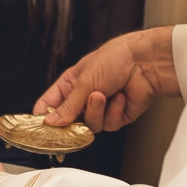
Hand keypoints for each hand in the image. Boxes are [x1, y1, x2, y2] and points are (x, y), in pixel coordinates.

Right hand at [35, 26, 177, 132]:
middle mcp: (84, 97)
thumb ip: (68, 106)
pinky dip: (114, 111)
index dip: (44, 116)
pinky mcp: (118, 116)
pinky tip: (119, 97)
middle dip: (75, 117)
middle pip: (70, 121)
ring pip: (90, 125)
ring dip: (97, 111)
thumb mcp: (84, 82)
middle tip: (75, 114)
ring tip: (104, 94)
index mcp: (71, 84)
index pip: (50, 104)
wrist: (145, 62)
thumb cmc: (115, 59)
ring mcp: (101, 108)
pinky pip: (109, 125)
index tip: (41, 127)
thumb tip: (52, 121)